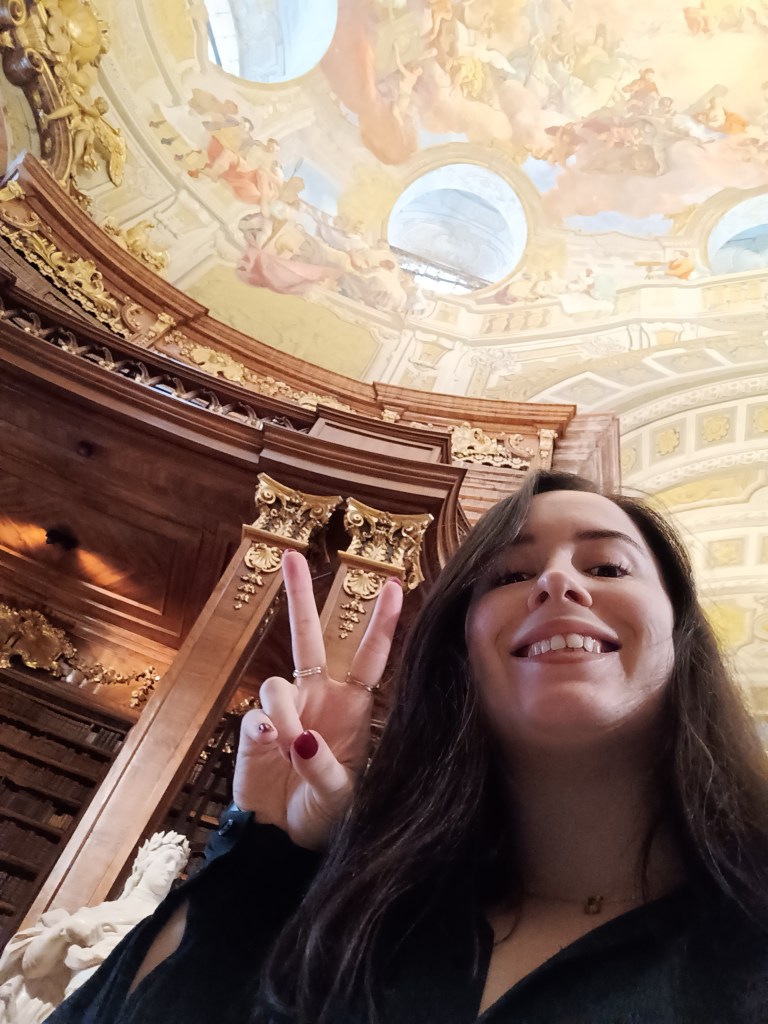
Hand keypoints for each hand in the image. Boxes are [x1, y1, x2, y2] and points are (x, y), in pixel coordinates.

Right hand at [233, 549, 402, 849]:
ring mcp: (283, 710)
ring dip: (285, 714)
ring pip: (277, 684)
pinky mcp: (253, 728)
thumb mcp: (342, 798)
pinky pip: (256, 714)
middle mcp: (317, 698)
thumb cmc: (325, 816)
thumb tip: (298, 738)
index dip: (380, 623)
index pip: (369, 657)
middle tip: (292, 555)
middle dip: (300, 596)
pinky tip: (272, 748)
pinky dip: (265, 730)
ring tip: (291, 749)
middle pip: (308, 637)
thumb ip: (324, 769)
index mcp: (351, 708)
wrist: (282, 840)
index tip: (392, 585)